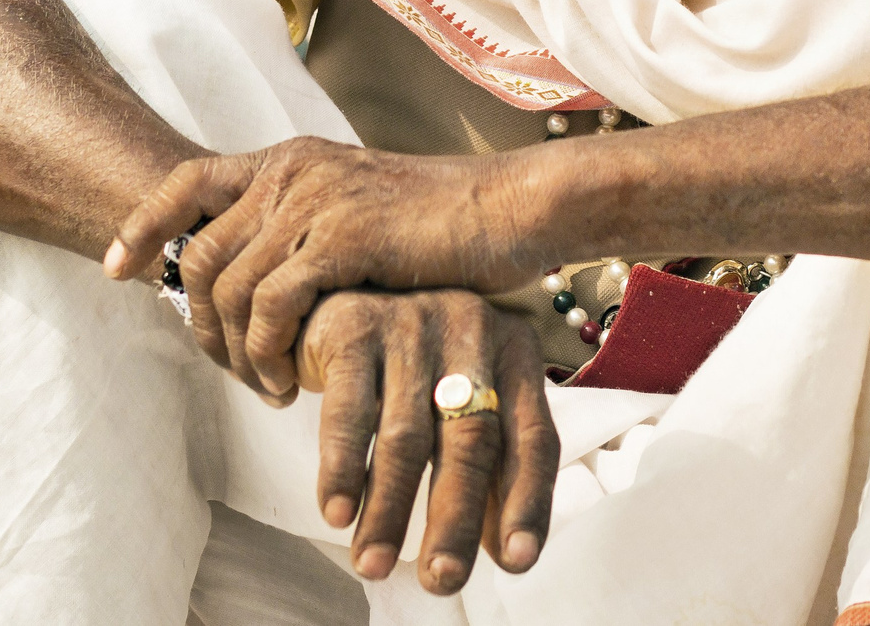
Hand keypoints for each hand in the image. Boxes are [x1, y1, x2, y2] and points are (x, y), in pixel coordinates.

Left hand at [104, 138, 541, 395]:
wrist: (508, 210)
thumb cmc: (442, 225)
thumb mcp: (357, 210)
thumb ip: (304, 228)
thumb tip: (256, 276)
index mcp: (292, 158)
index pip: (187, 179)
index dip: (143, 224)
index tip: (118, 271)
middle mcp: (293, 170)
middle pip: (198, 252)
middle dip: (197, 324)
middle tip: (230, 372)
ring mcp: (314, 200)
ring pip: (226, 287)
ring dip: (234, 352)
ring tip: (267, 388)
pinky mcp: (341, 237)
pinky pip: (270, 306)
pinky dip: (268, 354)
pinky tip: (290, 382)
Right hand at [295, 288, 558, 594]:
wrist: (340, 289)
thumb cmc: (413, 362)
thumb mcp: (461, 398)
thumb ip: (486, 466)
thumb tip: (505, 553)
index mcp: (514, 350)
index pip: (533, 436)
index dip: (527, 502)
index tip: (517, 562)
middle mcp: (472, 329)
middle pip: (472, 440)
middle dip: (455, 519)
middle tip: (441, 580)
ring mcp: (412, 323)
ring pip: (407, 435)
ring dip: (389, 509)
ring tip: (372, 566)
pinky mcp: (353, 326)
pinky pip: (349, 410)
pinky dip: (342, 468)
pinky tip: (336, 513)